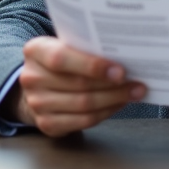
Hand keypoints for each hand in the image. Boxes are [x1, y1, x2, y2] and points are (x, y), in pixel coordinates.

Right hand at [9, 36, 145, 136]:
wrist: (37, 85)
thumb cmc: (60, 60)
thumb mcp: (64, 45)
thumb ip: (85, 47)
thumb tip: (125, 53)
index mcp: (35, 51)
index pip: (62, 58)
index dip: (92, 66)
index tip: (120, 71)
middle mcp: (32, 78)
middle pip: (78, 85)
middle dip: (113, 85)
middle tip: (137, 83)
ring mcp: (37, 103)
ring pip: (83, 105)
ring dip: (114, 100)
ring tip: (134, 93)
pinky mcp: (46, 124)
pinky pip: (83, 121)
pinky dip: (105, 113)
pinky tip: (119, 104)